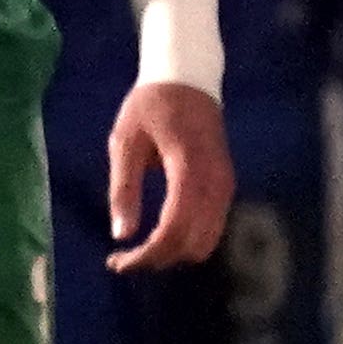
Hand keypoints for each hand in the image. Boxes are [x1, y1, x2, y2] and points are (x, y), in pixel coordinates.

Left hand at [106, 79, 232, 272]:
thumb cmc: (150, 107)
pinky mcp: (225, 186)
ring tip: (136, 252)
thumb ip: (123, 188)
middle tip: (121, 260)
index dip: (148, 254)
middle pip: (193, 242)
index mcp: (188, 169)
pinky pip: (211, 226)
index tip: (117, 263)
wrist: (189, 80)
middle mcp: (215, 183)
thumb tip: (121, 235)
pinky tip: (158, 238)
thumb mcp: (125, 143)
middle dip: (158, 259)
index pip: (174, 229)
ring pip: (206, 240)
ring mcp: (225, 185)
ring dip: (172, 253)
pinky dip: (186, 240)